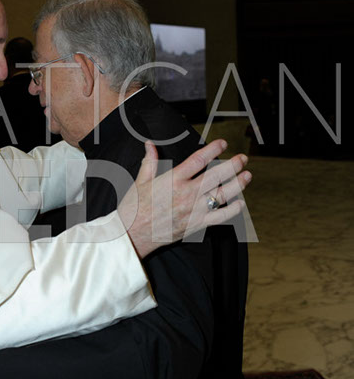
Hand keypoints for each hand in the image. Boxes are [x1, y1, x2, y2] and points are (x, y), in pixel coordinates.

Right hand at [119, 139, 250, 257]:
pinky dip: (233, 210)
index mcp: (172, 180)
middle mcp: (186, 193)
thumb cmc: (134, 208)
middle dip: (233, 165)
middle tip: (243, 158)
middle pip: (216, 175)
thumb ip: (150, 161)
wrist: (132, 234)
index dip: (213, 150)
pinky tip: (239, 202)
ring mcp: (193, 210)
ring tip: (247, 176)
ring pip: (222, 195)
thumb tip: (150, 144)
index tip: (223, 144)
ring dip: (237, 184)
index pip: (198, 160)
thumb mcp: (140, 181)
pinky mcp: (196, 224)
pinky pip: (220, 217)